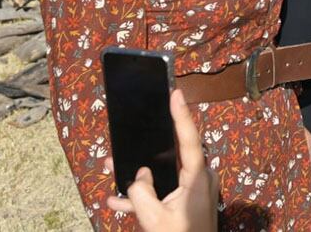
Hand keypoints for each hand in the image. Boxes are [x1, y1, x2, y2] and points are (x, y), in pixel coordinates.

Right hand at [105, 89, 218, 231]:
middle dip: (146, 150)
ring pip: (164, 175)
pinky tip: (115, 201)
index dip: (181, 115)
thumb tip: (139, 176)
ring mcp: (195, 191)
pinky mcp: (187, 203)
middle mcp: (200, 178)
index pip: (189, 139)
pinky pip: (164, 192)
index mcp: (197, 177)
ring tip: (111, 169)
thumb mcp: (154, 218)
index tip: (175, 92)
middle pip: (171, 155)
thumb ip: (141, 193)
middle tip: (124, 141)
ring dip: (138, 177)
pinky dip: (144, 196)